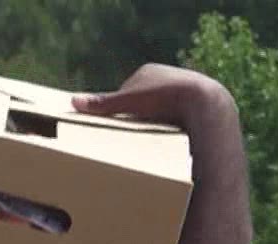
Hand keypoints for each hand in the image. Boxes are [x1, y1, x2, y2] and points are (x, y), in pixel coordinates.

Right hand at [73, 63, 235, 130]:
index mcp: (148, 71)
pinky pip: (178, 116)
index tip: (115, 125)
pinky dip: (172, 125)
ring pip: (161, 109)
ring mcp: (183, 88)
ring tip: (151, 139)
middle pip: (142, 100)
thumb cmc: (164, 98)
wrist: (205, 103)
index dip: (118, 109)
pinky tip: (170, 137)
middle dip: (137, 115)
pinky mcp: (197, 103)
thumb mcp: (127, 103)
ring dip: (155, 122)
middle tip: (131, 134)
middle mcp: (166, 76)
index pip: (124, 92)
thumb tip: (73, 101)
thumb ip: (101, 104)